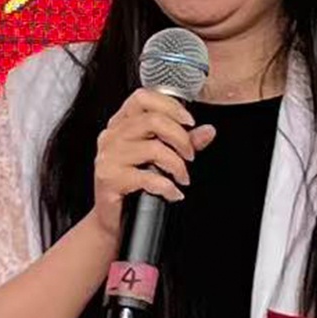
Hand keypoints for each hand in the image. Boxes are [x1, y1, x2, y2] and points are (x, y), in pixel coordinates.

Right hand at [90, 89, 215, 238]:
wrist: (112, 220)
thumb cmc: (133, 186)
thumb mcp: (159, 159)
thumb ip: (183, 141)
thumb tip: (207, 131)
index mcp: (120, 124)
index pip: (143, 97)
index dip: (171, 106)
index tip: (189, 122)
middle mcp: (111, 136)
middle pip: (153, 120)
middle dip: (181, 138)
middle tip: (190, 155)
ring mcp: (108, 157)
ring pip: (154, 148)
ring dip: (177, 165)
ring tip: (182, 177)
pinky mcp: (110, 178)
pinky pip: (148, 177)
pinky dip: (168, 187)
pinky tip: (172, 192)